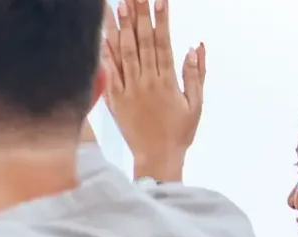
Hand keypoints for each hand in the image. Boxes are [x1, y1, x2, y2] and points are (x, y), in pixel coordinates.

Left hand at [103, 0, 204, 181]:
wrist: (156, 159)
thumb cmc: (179, 133)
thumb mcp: (196, 103)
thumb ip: (196, 73)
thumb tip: (196, 46)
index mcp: (167, 80)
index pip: (163, 41)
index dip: (161, 18)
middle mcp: (146, 81)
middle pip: (141, 40)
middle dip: (138, 14)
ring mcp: (129, 89)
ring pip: (123, 52)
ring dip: (119, 26)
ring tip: (116, 4)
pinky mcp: (114, 100)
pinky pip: (108, 73)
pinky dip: (104, 54)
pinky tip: (101, 36)